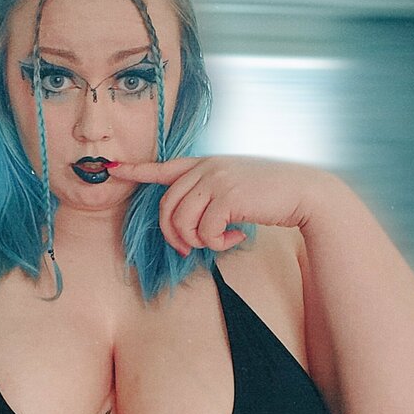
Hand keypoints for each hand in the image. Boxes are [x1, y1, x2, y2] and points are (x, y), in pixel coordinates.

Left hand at [107, 155, 326, 255]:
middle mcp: (205, 168)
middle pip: (166, 207)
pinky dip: (217, 243)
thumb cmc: (268, 194)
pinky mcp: (227, 196)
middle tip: (190, 248)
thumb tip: (189, 227)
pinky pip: (204, 231)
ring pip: (181, 221)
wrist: (301, 192)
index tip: (112, 169)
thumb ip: (209, 196)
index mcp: (204, 164)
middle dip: (173, 235)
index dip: (136, 170)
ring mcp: (216, 180)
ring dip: (196, 241)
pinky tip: (235, 237)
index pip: (163, 167)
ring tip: (218, 241)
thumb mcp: (234, 187)